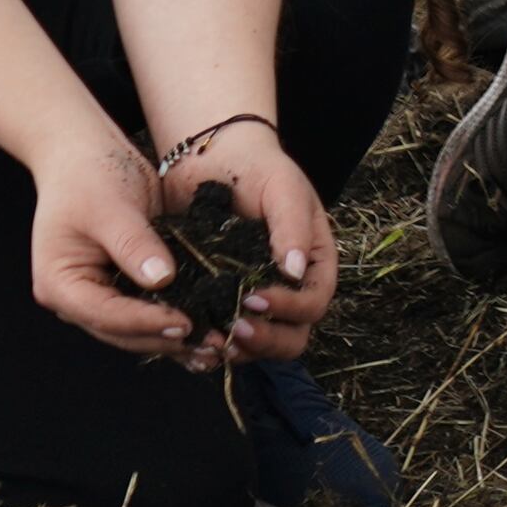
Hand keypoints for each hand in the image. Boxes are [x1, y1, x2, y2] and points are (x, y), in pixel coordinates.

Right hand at [30, 138, 197, 357]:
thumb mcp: (111, 207)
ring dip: (175, 341)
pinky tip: (209, 334)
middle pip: (122, 332)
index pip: (106, 314)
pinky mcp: (123, 289)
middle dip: (166, 339)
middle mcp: (75, 300)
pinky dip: (175, 324)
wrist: (85, 156)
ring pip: (137, 331)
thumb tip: (162, 279)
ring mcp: (98, 297)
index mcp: (60, 284)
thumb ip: (135, 244)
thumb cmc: (88, 176)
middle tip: (213, 346)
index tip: (186, 323)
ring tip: (217, 349)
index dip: (147, 322)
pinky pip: (149, 314)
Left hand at [179, 118, 338, 359]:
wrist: (211, 157)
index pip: (313, 302)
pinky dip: (212, 343)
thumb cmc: (256, 167)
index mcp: (312, 262)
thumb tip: (295, 272)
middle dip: (266, 340)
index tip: (253, 297)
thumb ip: (292, 226)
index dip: (289, 309)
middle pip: (292, 335)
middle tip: (233, 331)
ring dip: (240, 349)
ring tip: (211, 339)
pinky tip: (193, 340)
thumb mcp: (282, 188)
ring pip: (260, 344)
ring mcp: (255, 296)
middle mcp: (289, 287)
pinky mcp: (220, 299)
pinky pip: (224, 333)